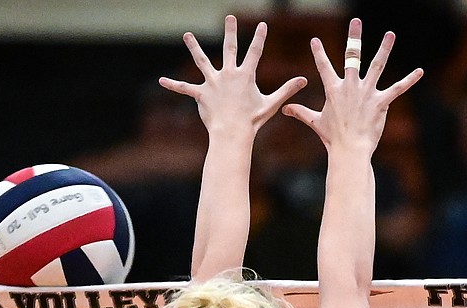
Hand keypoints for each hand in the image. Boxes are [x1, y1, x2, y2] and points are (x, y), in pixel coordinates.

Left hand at [159, 15, 306, 134]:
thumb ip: (287, 89)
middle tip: (230, 17)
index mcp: (245, 75)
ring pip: (202, 61)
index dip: (259, 38)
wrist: (234, 132)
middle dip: (231, 31)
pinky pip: (185, 88)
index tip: (262, 25)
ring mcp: (213, 82)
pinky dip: (173, 85)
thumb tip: (304, 80)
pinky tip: (161, 81)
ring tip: (187, 35)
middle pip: (229, 48)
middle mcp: (228, 74)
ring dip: (194, 47)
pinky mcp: (201, 93)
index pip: (255, 52)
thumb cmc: (253, 120)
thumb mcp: (272, 103)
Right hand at [283, 18, 423, 154]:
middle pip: (352, 56)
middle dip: (353, 37)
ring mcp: (367, 93)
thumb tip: (285, 109)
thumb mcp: (315, 122)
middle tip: (355, 20)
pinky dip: (409, 80)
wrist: (349, 150)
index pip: (323, 66)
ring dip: (384, 49)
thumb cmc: (333, 138)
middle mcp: (350, 86)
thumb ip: (300, 112)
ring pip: (377, 66)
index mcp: (333, 89)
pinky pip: (398, 88)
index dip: (319, 52)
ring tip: (390, 34)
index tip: (315, 40)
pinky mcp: (381, 102)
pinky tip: (420, 72)